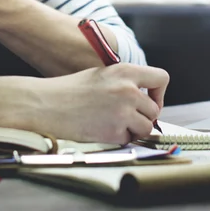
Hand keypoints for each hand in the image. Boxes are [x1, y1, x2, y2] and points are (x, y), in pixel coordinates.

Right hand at [39, 64, 169, 144]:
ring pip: (146, 127)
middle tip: (124, 117)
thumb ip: (124, 82)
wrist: (47, 104)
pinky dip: (118, 138)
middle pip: (154, 110)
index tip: (148, 100)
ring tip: (111, 122)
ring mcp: (123, 112)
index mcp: (124, 71)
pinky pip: (129, 139)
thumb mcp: (101, 75)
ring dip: (133, 129)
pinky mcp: (115, 131)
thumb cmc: (70, 90)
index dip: (158, 92)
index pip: (161, 78)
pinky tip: (101, 128)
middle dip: (143, 116)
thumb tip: (143, 97)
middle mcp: (128, 90)